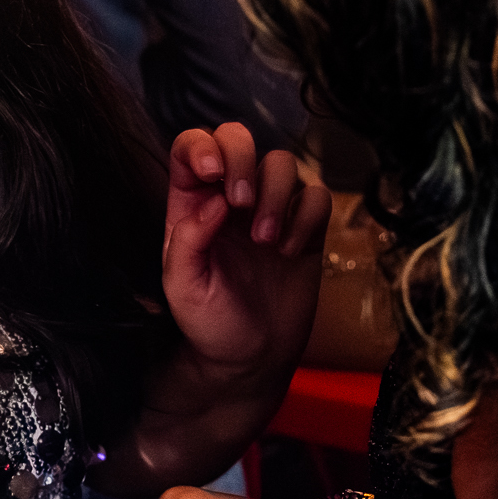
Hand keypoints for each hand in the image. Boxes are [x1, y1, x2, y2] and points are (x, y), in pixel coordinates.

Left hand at [163, 125, 330, 376]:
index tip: (211, 173)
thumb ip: (188, 240)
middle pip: (239, 139)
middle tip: (241, 203)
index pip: (192, 146)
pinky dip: (307, 216)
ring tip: (264, 240)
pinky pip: (315, 197)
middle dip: (243, 159)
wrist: (249, 359)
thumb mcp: (181, 286)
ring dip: (275, 194)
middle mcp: (229, 199)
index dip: (202, 145)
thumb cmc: (208, 322)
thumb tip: (214, 201)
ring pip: (281, 163)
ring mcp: (268, 210)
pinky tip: (291, 250)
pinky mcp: (305, 230)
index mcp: (192, 203)